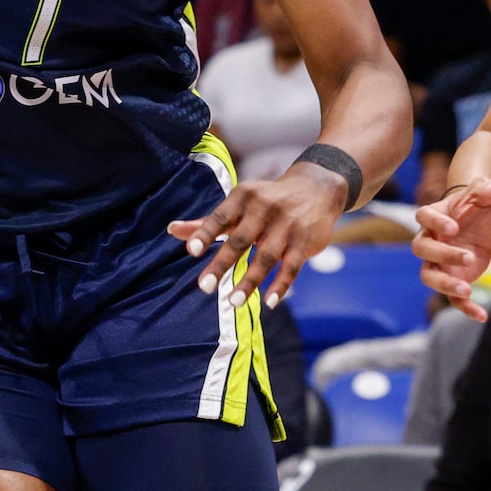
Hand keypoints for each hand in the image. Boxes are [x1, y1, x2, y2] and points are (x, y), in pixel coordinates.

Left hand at [167, 160, 352, 308]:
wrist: (318, 188)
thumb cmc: (267, 200)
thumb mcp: (239, 204)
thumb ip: (208, 221)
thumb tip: (172, 230)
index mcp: (244, 197)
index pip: (222, 216)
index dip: (206, 233)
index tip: (192, 251)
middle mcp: (265, 209)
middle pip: (241, 240)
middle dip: (222, 264)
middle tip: (204, 287)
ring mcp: (287, 226)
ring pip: (267, 257)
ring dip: (250, 281)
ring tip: (233, 302)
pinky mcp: (305, 242)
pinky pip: (292, 267)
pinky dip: (281, 285)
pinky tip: (269, 302)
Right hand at [412, 177, 490, 318]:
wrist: (478, 223)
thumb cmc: (475, 206)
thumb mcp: (483, 194)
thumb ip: (489, 189)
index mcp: (433, 217)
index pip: (424, 218)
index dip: (436, 223)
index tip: (454, 227)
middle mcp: (430, 240)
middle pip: (422, 249)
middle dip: (444, 255)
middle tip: (468, 257)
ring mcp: (437, 263)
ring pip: (430, 277)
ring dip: (445, 285)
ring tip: (467, 291)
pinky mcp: (452, 279)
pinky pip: (453, 298)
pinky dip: (466, 309)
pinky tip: (483, 316)